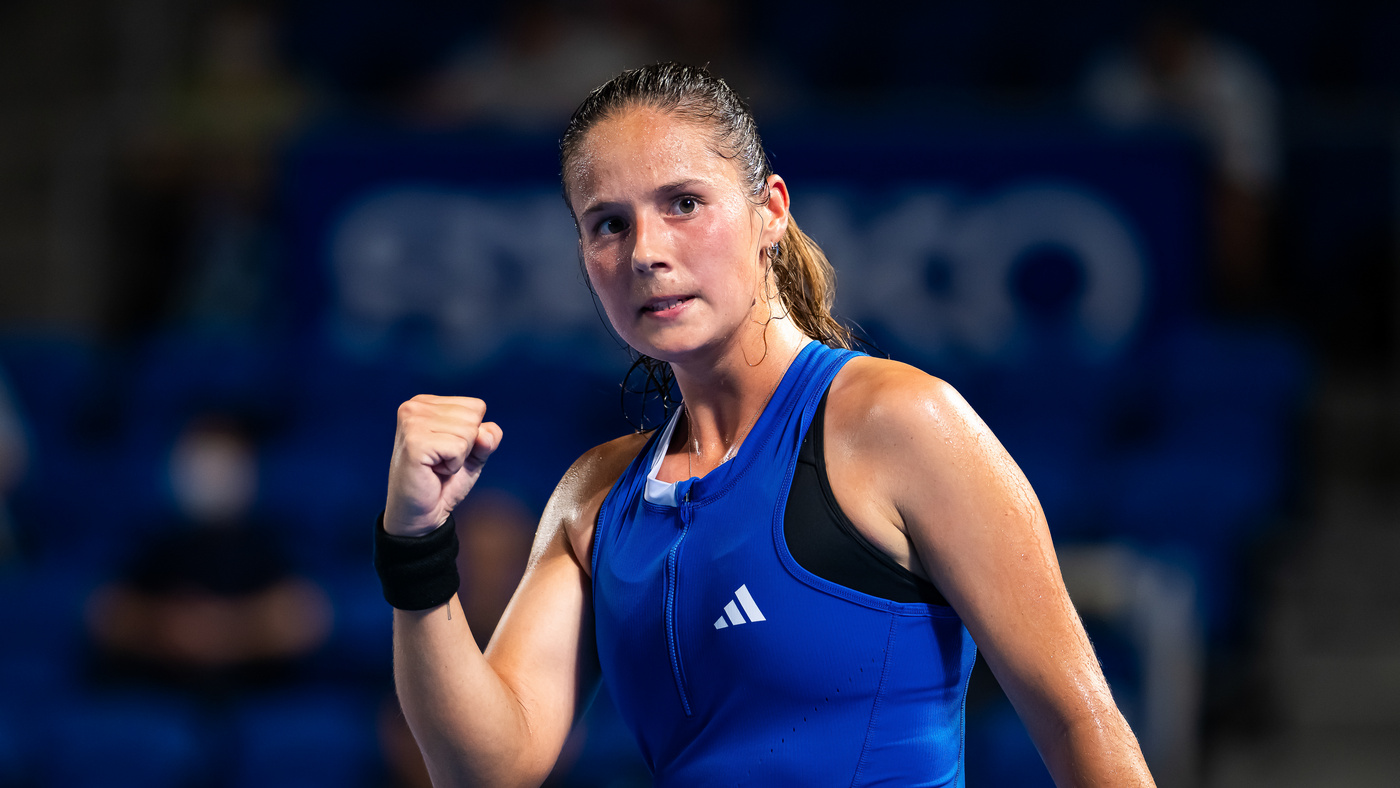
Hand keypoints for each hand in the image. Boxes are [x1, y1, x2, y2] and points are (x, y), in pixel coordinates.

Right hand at [385, 395, 502, 536]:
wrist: (421, 514)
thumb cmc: (444, 481)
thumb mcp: (474, 454)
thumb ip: (488, 437)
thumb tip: (485, 434)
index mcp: (426, 403)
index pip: (476, 406)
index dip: (472, 435)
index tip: (447, 450)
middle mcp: (415, 407)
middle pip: (474, 417)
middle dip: (466, 445)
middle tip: (441, 461)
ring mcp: (412, 423)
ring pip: (468, 432)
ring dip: (459, 457)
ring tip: (436, 466)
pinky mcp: (414, 443)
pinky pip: (458, 448)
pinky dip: (453, 466)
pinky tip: (434, 471)